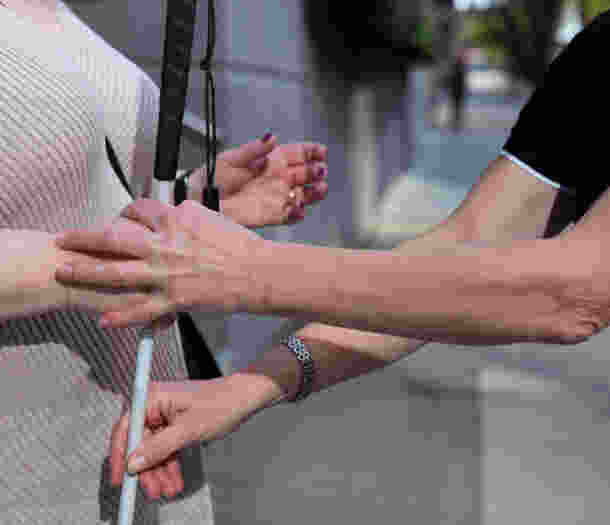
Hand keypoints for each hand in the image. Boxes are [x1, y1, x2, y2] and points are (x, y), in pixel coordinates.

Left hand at [55, 199, 265, 327]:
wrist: (259, 272)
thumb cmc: (241, 245)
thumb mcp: (211, 218)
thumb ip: (185, 217)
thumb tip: (173, 214)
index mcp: (177, 219)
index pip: (139, 210)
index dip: (123, 214)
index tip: (117, 219)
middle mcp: (165, 244)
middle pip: (114, 238)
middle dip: (84, 238)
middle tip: (63, 240)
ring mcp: (166, 273)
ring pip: (116, 272)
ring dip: (86, 272)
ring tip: (64, 271)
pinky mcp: (174, 299)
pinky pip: (141, 310)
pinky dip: (121, 316)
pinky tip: (103, 321)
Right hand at [110, 375, 272, 499]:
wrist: (244, 397)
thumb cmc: (220, 404)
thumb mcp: (188, 430)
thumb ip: (159, 447)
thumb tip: (133, 463)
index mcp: (153, 397)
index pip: (125, 428)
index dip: (120, 456)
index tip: (120, 480)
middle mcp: (154, 403)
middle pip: (139, 442)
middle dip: (147, 469)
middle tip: (153, 492)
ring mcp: (164, 414)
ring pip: (153, 449)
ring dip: (160, 471)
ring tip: (169, 491)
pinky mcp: (174, 423)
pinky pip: (165, 447)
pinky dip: (170, 464)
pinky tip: (175, 481)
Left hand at [195, 135, 328, 227]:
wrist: (202, 199)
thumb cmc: (213, 177)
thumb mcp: (232, 158)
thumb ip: (253, 149)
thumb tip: (271, 138)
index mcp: (270, 161)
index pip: (296, 154)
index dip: (310, 152)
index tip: (321, 151)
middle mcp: (276, 179)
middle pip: (303, 174)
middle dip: (315, 172)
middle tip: (320, 171)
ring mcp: (275, 197)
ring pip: (301, 195)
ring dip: (313, 193)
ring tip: (321, 189)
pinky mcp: (270, 215)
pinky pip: (288, 216)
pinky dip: (296, 214)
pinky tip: (299, 209)